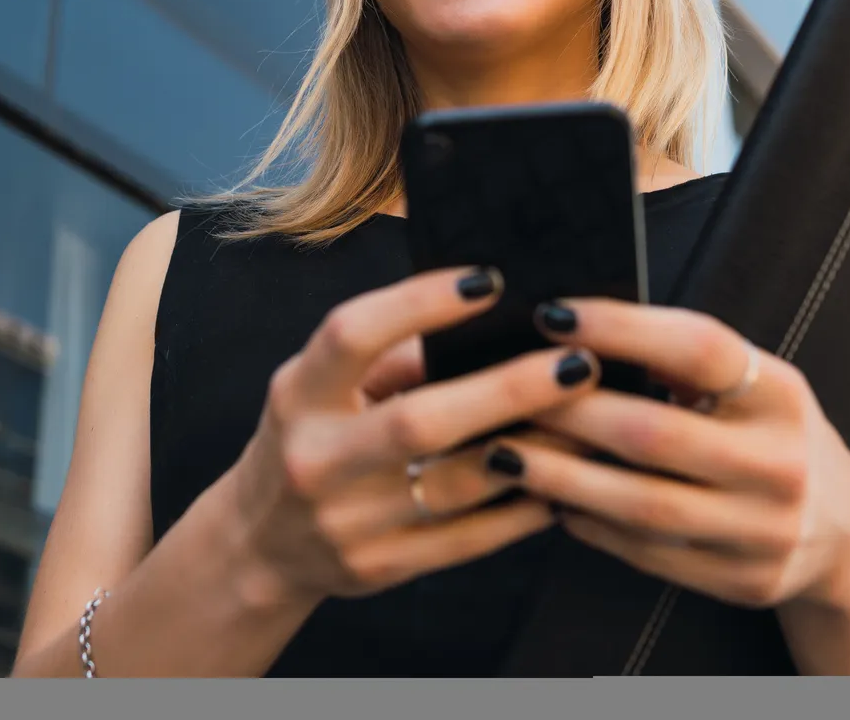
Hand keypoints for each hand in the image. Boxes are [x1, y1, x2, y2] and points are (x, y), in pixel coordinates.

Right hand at [220, 266, 605, 609]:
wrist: (260, 544)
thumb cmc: (308, 438)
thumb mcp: (321, 386)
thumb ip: (392, 357)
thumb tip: (488, 326)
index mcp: (299, 393)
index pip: (354, 335)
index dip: (420, 303)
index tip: (490, 282)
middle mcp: (316, 457)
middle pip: (419, 421)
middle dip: (507, 391)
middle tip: (577, 365)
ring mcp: (346, 521)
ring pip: (455, 486)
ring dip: (531, 453)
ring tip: (590, 423)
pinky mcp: (378, 568)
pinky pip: (465, 540)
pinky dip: (518, 513)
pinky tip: (558, 485)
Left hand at [501, 298, 849, 613]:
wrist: (845, 536)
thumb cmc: (769, 436)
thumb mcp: (754, 386)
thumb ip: (682, 361)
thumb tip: (573, 329)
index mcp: (781, 395)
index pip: (697, 348)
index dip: (620, 327)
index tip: (550, 313)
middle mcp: (780, 463)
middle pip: (653, 433)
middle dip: (567, 412)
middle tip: (501, 392)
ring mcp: (764, 531)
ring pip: (640, 505)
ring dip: (560, 478)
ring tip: (503, 453)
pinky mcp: (742, 581)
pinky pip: (647, 553)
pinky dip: (589, 524)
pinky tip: (548, 501)